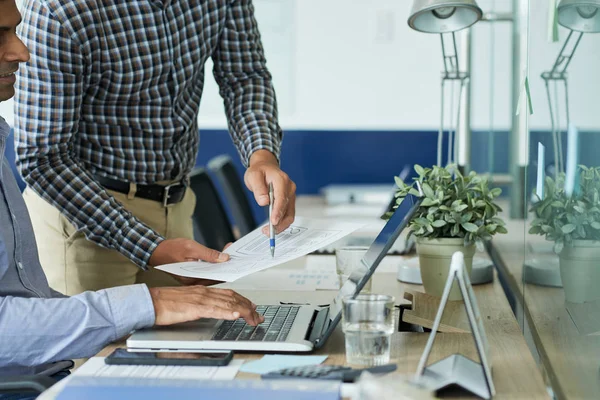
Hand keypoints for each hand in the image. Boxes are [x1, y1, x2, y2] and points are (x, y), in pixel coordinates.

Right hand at [148, 286, 263, 325]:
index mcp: (203, 290)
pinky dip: (227, 312)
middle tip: (258, 316)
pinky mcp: (194, 307)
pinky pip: (214, 309)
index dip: (243, 300)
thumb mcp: (188, 301)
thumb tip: (211, 309)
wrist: (151, 301)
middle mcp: (204, 292)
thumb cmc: (165, 303)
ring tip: (253, 318)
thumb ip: (201, 303)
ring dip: (243, 311)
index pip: (228, 293)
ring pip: (227, 303)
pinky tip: (236, 315)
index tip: (252, 307)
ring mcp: (200, 299)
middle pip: (232, 297)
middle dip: (248, 307)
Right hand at [149, 238, 228, 285]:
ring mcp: (193, 280)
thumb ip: (208, 254)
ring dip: (221, 265)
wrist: (157, 251)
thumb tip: (224, 258)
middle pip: (215, 276)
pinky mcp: (193, 276)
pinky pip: (207, 272)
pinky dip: (214, 265)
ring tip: (230, 256)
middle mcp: (193, 282)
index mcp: (192, 278)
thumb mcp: (191, 247)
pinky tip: (220, 258)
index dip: (227, 270)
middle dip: (226, 266)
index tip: (236, 263)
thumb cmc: (171, 249)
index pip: (215, 277)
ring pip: (212, 274)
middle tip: (236, 257)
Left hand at [244, 150, 295, 233]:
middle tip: (267, 231)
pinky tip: (273, 227)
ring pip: (289, 214)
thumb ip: (258, 188)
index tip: (273, 222)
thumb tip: (264, 202)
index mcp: (282, 180)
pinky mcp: (289, 201)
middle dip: (279, 222)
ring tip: (268, 231)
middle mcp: (289, 188)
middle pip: (287, 209)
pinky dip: (281, 222)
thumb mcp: (253, 176)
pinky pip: (287, 214)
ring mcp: (290, 195)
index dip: (278, 211)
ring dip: (280, 225)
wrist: (265, 167)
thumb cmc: (259, 171)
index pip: (282, 198)